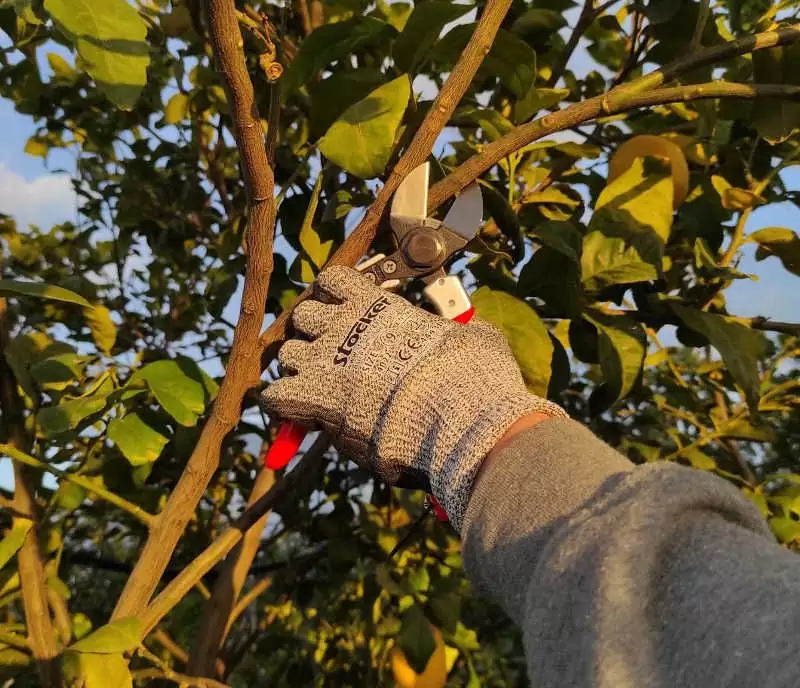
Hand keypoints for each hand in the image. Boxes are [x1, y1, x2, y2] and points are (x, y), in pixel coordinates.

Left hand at [261, 266, 565, 529]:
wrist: (456, 417)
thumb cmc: (471, 376)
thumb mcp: (475, 339)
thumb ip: (459, 330)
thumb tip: (473, 332)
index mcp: (375, 303)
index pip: (332, 279)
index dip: (335, 294)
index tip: (344, 309)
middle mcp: (342, 325)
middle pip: (303, 315)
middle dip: (314, 332)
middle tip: (331, 353)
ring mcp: (322, 361)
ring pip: (287, 354)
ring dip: (299, 368)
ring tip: (318, 387)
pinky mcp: (313, 400)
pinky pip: (275, 396)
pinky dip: (283, 405)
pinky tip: (297, 414)